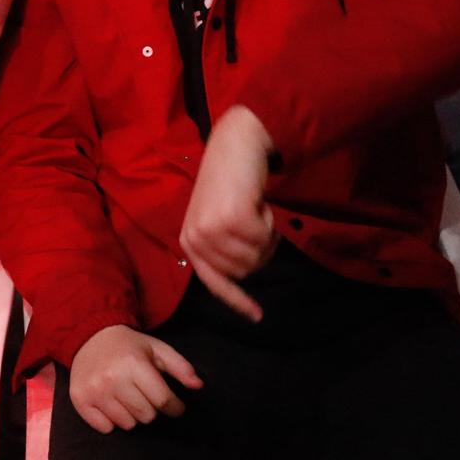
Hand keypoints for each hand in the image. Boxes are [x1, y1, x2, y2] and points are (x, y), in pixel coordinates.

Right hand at [67, 325, 202, 433]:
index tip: (175, 406)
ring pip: (128, 424)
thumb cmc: (128, 346)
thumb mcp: (157, 349)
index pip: (163, 401)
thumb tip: (198, 385)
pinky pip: (105, 428)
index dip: (175, 407)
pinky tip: (112, 403)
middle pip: (146, 415)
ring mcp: (95, 391)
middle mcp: (112, 378)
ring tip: (127, 396)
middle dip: (152, 408)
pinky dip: (112, 421)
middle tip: (145, 394)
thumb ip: (180, 366)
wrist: (89, 336)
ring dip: (132, 414)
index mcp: (134, 363)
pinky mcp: (80, 400)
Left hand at [179, 106, 276, 321]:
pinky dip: (269, 222)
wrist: (236, 144)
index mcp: (190, 241)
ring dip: (264, 235)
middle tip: (255, 220)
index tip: (258, 316)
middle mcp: (196, 239)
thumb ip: (221, 246)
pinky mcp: (232, 219)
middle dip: (258, 250)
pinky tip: (258, 201)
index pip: (215, 283)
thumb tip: (240, 273)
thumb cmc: (230, 181)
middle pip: (244, 271)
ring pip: (256, 257)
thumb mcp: (216, 217)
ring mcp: (212, 230)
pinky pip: (265, 239)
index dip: (238, 300)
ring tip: (254, 208)